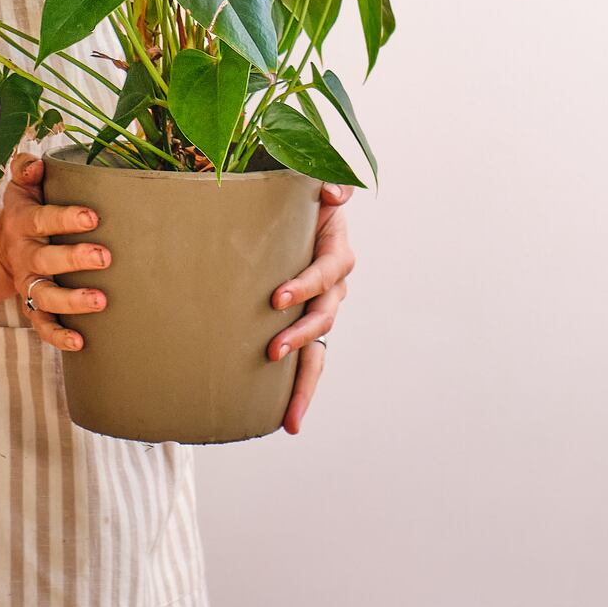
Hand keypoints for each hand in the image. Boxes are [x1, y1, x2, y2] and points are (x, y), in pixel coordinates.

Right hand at [0, 152, 110, 352]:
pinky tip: (80, 342)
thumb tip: (36, 163)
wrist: (1, 246)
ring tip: (101, 302)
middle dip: (75, 259)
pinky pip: (42, 325)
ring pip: (45, 296)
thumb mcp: (21, 185)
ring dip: (71, 301)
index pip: (43, 219)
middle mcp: (25, 255)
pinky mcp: (32, 306)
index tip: (93, 217)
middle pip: (47, 260)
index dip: (66, 219)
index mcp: (24, 222)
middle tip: (105, 257)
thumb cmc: (27, 208)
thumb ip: (26, 168)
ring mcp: (28, 284)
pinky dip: (58, 336)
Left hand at [268, 182, 357, 434]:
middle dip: (301, 335)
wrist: (284, 216)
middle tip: (273, 350)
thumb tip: (334, 194)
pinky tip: (288, 423)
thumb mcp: (308, 184)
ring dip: (305, 380)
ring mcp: (319, 310)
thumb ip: (324, 183)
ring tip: (288, 412)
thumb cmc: (293, 199)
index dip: (307, 285)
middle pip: (325, 315)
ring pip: (319, 348)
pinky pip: (309, 365)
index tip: (277, 298)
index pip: (327, 271)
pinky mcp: (303, 329)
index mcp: (334, 251)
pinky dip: (301, 394)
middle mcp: (332, 286)